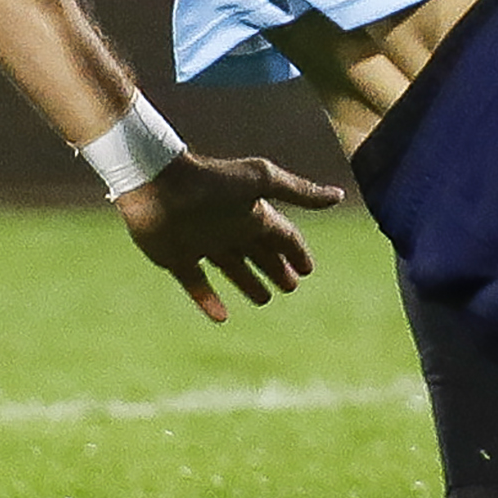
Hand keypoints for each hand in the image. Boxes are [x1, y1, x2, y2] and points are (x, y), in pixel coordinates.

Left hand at [112, 152, 346, 323]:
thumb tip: (339, 195)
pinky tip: (223, 316)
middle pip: (259, 253)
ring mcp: (203, 243)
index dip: (296, 251)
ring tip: (264, 299)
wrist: (158, 184)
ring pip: (232, 268)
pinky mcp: (177, 258)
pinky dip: (209, 299)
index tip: (308, 270)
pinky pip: (196, 283)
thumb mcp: (262, 182)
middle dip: (276, 268)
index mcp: (251, 211)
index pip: (282, 234)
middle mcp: (229, 227)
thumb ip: (299, 191)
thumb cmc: (213, 181)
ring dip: (249, 283)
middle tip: (290, 288)